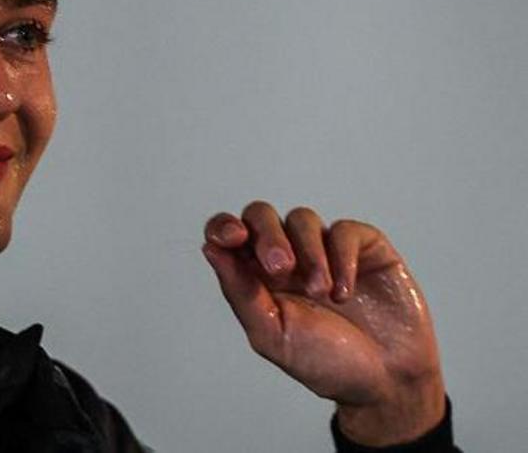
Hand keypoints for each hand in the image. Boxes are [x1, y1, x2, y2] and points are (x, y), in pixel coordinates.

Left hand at [202, 201, 445, 445]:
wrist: (386, 381)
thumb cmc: (324, 362)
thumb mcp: (272, 333)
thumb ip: (240, 291)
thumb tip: (210, 249)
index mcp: (255, 276)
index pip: (228, 235)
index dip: (223, 227)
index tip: (231, 238)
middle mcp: (287, 256)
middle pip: (260, 216)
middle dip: (267, 235)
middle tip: (280, 268)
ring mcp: (325, 249)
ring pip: (301, 219)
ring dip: (308, 253)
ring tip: (320, 293)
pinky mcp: (364, 249)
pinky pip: (345, 231)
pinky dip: (342, 258)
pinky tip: (345, 292)